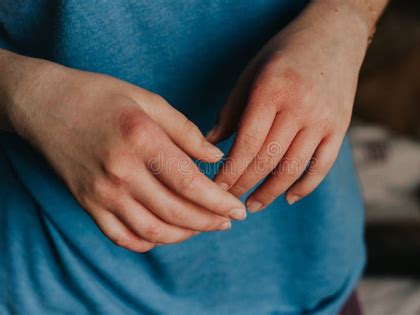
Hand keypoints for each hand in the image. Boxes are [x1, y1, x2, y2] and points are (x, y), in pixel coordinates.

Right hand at [2, 51, 245, 251]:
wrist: (45, 105)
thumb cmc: (100, 97)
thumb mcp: (148, 100)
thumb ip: (185, 131)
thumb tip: (215, 156)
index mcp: (141, 140)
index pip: (189, 182)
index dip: (218, 201)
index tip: (237, 208)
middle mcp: (121, 172)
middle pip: (176, 212)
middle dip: (210, 221)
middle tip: (229, 221)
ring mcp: (101, 193)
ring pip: (153, 231)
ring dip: (185, 235)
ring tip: (205, 227)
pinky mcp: (88, 205)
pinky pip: (123, 237)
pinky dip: (151, 242)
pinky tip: (169, 232)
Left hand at [208, 2, 371, 210]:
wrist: (334, 35)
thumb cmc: (285, 53)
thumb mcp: (253, 72)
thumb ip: (232, 109)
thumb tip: (210, 143)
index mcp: (272, 90)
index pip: (247, 143)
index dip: (229, 171)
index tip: (215, 188)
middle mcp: (300, 106)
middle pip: (268, 159)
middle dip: (244, 185)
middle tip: (228, 201)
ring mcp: (324, 119)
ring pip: (293, 168)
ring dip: (271, 192)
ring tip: (253, 205)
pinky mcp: (340, 127)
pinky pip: (322, 166)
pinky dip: (305, 186)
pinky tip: (289, 198)